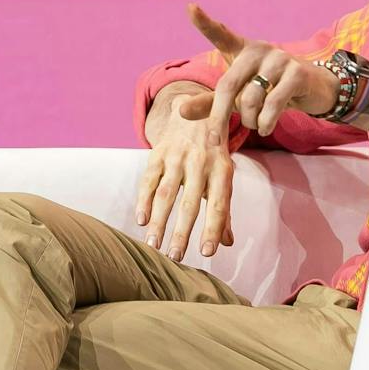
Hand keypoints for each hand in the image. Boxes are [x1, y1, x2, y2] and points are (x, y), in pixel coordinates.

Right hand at [135, 82, 236, 262]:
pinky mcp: (158, 153)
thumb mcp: (224, 175)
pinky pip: (149, 179)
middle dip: (181, 232)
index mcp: (222, 170)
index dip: (212, 228)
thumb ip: (223, 208)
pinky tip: (141, 220)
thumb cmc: (213, 153)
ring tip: (154, 245)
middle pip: (189, 203)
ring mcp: (177, 157)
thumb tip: (227, 242)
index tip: (206, 252)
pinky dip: (144, 200)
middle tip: (175, 257)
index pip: (218, 204)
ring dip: (159, 221)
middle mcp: (200, 163)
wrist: (195, 112)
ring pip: (166, 194)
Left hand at [181, 4, 333, 141]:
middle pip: (228, 85)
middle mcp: (259, 49)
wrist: (313, 88)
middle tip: (214, 139)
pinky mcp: (297, 74)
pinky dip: (265, 123)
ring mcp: (279, 59)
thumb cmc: (267, 89)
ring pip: (252, 99)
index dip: (204, 22)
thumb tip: (181, 111)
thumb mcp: (237, 95)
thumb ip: (210, 102)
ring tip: (255, 125)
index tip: (190, 8)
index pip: (220, 34)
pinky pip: (273, 105)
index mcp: (241, 49)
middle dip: (219, 115)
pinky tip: (265, 128)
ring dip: (250, 121)